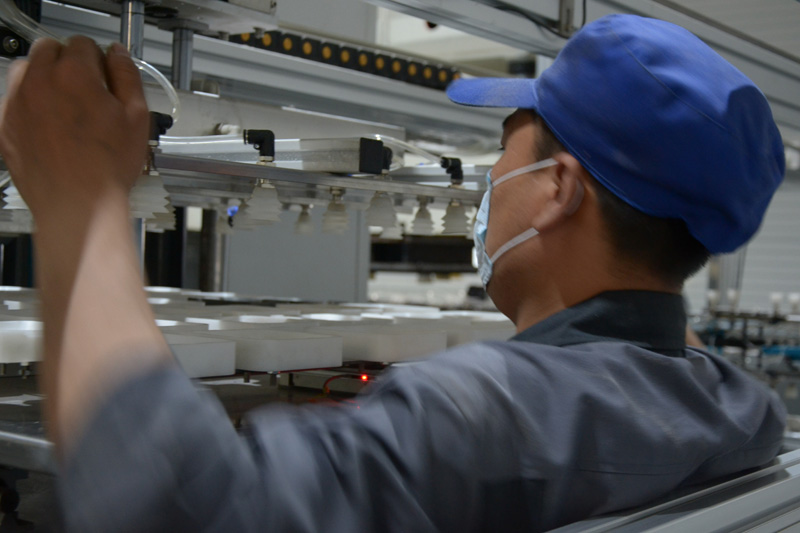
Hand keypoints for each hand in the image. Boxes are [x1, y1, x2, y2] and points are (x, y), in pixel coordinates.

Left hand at [0, 36, 148, 227]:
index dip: (98, 60)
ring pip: (26, 70)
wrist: (77, 205)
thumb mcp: (137, 118)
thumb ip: (127, 76)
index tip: (104, 77)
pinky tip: (49, 125)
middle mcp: (39, 81)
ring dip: (45, 78)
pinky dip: (29, 103)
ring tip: (65, 105)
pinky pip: (13, 99)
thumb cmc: (107, 167)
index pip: (83, 43)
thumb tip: (117, 55)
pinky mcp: (4, 124)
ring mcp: (16, 102)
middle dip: (68, 62)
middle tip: (85, 90)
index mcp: (74, 73)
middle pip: (49, 49)